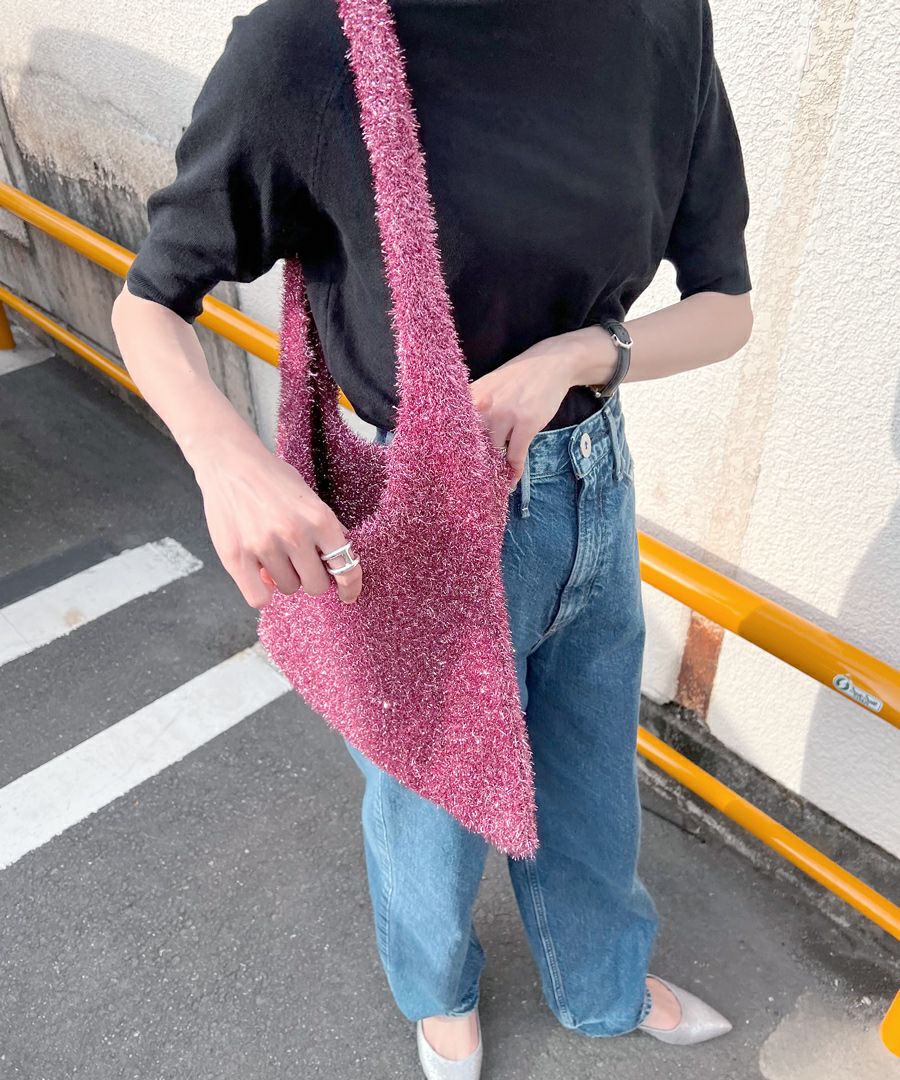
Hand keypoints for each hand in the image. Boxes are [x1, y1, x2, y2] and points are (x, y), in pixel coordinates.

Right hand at [188, 435, 362, 608]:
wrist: (229, 462)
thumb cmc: (271, 478)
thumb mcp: (309, 496)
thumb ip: (327, 526)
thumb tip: (344, 555)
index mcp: (320, 518)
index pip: (345, 567)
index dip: (350, 586)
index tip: (348, 595)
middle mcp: (295, 534)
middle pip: (316, 585)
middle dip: (311, 577)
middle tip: (300, 563)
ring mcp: (264, 547)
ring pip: (287, 588)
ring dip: (284, 578)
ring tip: (273, 556)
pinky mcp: (236, 557)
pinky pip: (258, 598)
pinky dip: (262, 592)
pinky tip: (260, 575)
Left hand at [469, 328, 616, 486]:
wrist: (550, 363)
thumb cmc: (517, 378)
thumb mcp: (489, 387)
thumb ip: (475, 409)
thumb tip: (462, 440)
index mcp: (472, 396)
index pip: (455, 431)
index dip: (455, 453)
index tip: (455, 470)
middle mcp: (484, 405)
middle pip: (473, 446)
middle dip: (476, 464)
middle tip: (477, 481)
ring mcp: (506, 414)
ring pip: (494, 453)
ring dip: (497, 469)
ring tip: (496, 480)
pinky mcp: (526, 423)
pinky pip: (515, 456)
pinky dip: (514, 472)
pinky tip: (512, 480)